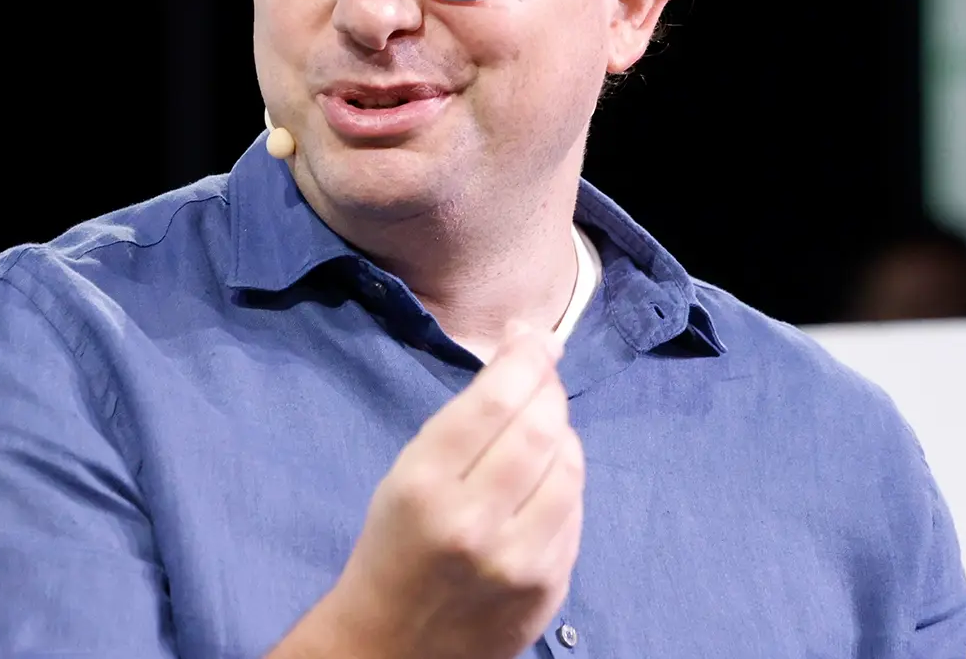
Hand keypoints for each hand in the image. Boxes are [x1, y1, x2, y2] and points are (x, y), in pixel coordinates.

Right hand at [311, 321, 583, 658]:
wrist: (390, 646)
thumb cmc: (396, 546)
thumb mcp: (408, 474)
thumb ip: (467, 418)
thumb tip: (530, 346)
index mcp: (423, 486)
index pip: (495, 402)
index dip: (526, 358)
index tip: (536, 337)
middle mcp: (472, 524)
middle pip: (540, 428)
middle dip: (548, 389)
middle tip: (542, 375)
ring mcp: (517, 563)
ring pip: (570, 468)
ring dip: (563, 434)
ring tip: (542, 428)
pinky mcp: (547, 590)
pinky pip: (575, 512)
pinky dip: (566, 483)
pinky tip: (545, 479)